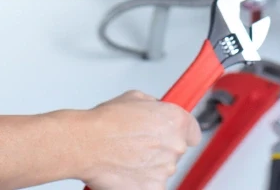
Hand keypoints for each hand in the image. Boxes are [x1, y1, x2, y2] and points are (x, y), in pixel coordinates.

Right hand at [75, 90, 201, 189]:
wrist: (86, 144)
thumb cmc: (105, 123)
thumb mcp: (134, 98)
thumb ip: (154, 106)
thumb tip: (156, 110)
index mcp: (176, 121)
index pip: (193, 132)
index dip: (181, 133)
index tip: (173, 136)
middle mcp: (175, 146)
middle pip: (175, 151)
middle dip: (159, 148)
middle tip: (137, 144)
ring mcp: (165, 170)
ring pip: (162, 169)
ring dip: (149, 166)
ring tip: (126, 156)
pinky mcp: (153, 188)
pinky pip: (151, 185)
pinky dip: (140, 181)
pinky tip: (126, 170)